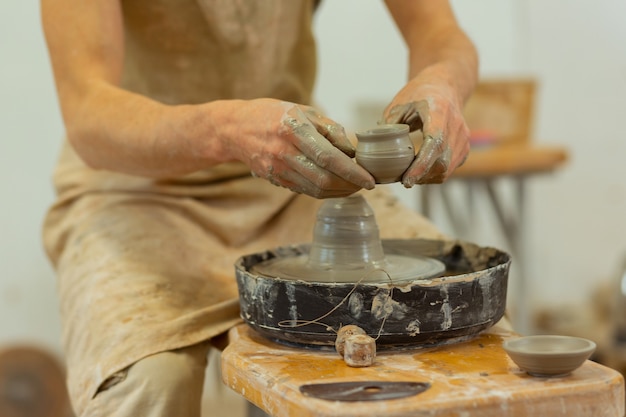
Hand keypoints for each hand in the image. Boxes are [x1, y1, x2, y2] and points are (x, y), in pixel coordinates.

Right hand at [232, 99, 374, 197]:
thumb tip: (352, 151)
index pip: (328, 157)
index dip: (352, 171)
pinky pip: (305, 190)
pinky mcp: (275, 179)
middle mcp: (283, 152)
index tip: (370, 179)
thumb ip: (330, 129)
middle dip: (349, 185)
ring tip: (354, 187)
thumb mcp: (303, 110)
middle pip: (323, 179)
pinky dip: (325, 192)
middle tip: (366, 184)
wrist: (234, 128)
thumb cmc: (273, 114)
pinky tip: (336, 187)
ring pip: (315, 189)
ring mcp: (277, 169)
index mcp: (293, 129)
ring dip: (339, 192)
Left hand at [381, 80, 469, 185]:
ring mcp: (463, 139)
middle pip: (442, 162)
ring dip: (426, 178)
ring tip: (409, 177)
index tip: (406, 180)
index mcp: (440, 112)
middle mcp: (456, 127)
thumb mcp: (399, 103)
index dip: (421, 165)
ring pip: (446, 170)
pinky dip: (434, 174)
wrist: (445, 86)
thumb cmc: (419, 94)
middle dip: (420, 176)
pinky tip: (420, 172)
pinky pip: (449, 168)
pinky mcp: (464, 147)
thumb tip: (375, 148)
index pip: (434, 144)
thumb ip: (389, 124)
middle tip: (401, 181)